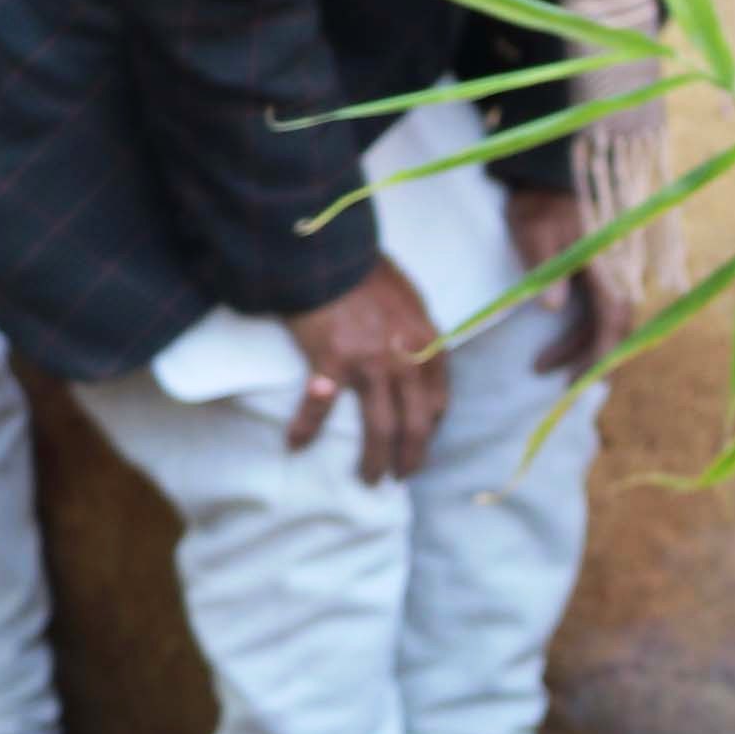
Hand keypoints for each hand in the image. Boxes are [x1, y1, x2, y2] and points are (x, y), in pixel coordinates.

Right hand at [285, 258, 448, 483]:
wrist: (333, 254)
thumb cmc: (370, 273)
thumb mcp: (412, 301)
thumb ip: (417, 333)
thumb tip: (418, 356)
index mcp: (429, 346)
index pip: (438, 400)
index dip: (431, 426)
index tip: (421, 439)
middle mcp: (407, 362)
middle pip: (416, 424)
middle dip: (411, 456)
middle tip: (402, 476)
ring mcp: (371, 366)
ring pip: (380, 428)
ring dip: (375, 460)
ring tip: (370, 479)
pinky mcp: (333, 363)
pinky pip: (320, 407)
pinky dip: (306, 428)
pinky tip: (296, 444)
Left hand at [504, 188, 636, 376]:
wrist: (549, 166)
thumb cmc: (538, 199)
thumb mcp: (534, 233)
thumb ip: (546, 270)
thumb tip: (552, 308)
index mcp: (609, 265)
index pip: (614, 321)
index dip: (600, 355)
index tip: (580, 383)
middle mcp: (620, 270)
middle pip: (613, 326)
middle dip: (585, 357)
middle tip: (551, 378)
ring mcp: (614, 268)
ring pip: (606, 317)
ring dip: (581, 343)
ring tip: (542, 362)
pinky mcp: (604, 265)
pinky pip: (601, 305)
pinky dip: (583, 326)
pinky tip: (559, 333)